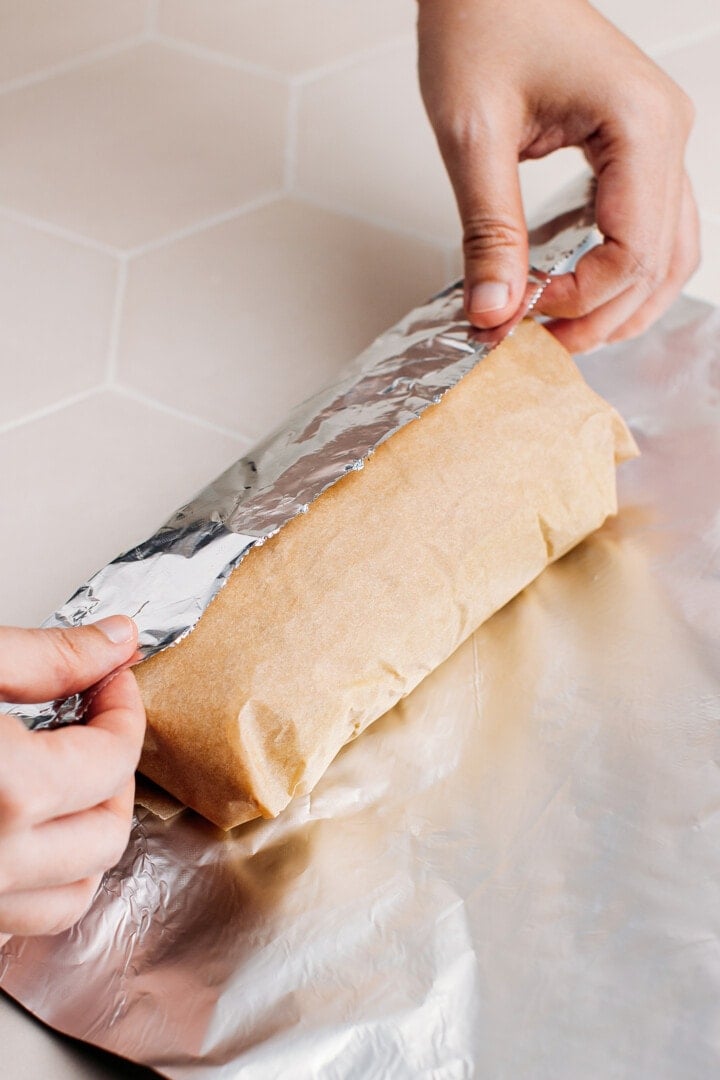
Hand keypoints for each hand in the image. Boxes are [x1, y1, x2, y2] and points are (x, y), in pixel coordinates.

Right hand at [0, 617, 144, 944]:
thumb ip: (44, 655)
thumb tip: (113, 640)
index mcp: (8, 790)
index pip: (112, 757)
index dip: (124, 710)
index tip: (111, 680)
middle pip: (109, 831)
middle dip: (115, 771)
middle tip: (94, 726)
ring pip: (75, 893)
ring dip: (88, 835)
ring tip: (66, 779)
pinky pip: (24, 920)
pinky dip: (44, 878)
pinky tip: (28, 829)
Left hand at [417, 0, 699, 352]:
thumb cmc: (482, 18)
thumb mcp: (473, 134)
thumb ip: (488, 231)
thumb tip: (493, 311)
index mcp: (641, 124)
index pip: (634, 251)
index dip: (581, 300)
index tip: (521, 315)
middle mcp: (667, 132)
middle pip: (660, 263)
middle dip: (602, 315)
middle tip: (541, 345)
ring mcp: (659, 139)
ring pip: (669, 252)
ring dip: (622, 303)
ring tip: (561, 331)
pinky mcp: (637, 145)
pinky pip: (651, 226)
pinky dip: (621, 270)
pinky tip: (577, 291)